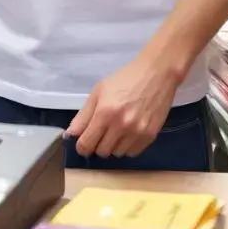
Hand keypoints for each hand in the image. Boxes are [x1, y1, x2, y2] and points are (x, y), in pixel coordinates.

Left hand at [64, 55, 178, 157]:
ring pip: (117, 154)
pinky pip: (133, 153)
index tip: (83, 143)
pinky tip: (128, 133)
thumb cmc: (124, 79)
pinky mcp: (151, 136)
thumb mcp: (99, 91)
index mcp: (104, 112)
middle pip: (101, 151)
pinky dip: (127, 146)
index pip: (87, 144)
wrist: (156, 74)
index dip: (82, 146)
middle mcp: (120, 126)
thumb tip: (71, 135)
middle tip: (101, 132)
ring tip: (117, 130)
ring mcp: (137, 132)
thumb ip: (83, 115)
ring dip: (113, 145)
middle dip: (97, 144)